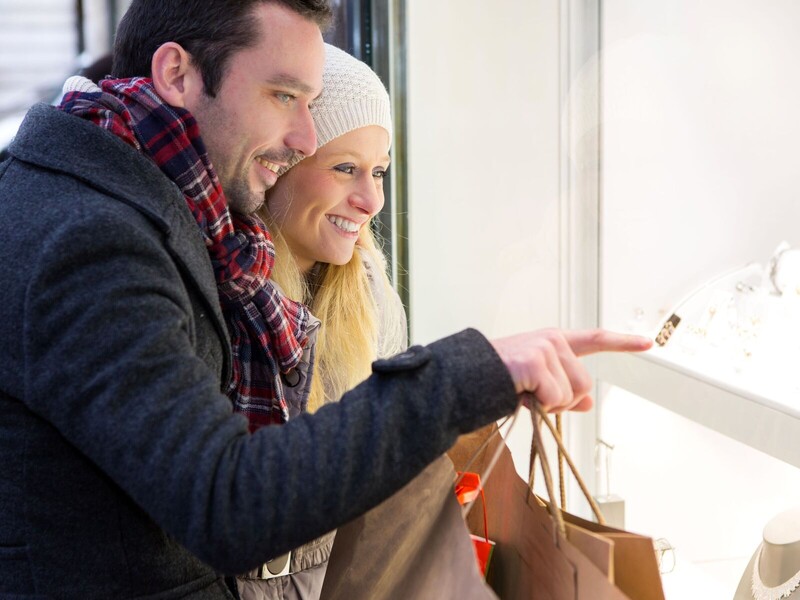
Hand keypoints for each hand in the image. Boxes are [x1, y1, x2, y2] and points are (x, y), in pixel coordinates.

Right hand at [490, 328, 651, 412]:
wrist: (467, 377)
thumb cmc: (497, 380)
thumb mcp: (535, 384)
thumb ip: (563, 389)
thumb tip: (588, 401)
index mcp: (553, 342)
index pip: (594, 339)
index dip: (622, 342)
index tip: (648, 343)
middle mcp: (552, 341)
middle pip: (584, 384)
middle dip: (563, 400)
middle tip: (536, 398)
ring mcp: (544, 348)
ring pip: (571, 393)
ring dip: (550, 404)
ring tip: (525, 394)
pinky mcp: (535, 361)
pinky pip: (554, 397)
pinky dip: (539, 405)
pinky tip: (521, 393)